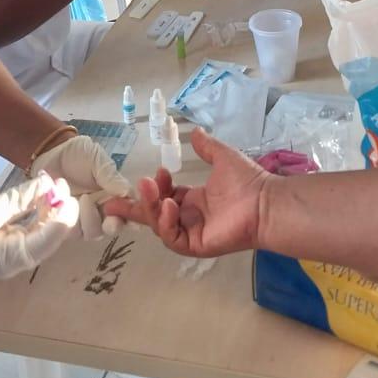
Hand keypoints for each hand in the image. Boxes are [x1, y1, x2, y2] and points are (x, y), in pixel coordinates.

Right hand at [0, 174, 77, 282]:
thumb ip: (18, 199)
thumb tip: (45, 184)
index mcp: (9, 259)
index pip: (45, 243)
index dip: (61, 221)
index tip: (70, 198)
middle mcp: (15, 259)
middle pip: (47, 237)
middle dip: (58, 211)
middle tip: (62, 184)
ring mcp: (12, 251)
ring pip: (40, 230)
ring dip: (50, 208)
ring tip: (55, 184)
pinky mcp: (8, 240)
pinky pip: (29, 226)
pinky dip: (37, 210)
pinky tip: (42, 192)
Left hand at [31, 135, 132, 239]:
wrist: (49, 152)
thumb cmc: (76, 154)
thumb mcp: (97, 160)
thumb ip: (111, 177)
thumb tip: (129, 194)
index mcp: (113, 195)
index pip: (127, 211)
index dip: (131, 217)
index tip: (129, 216)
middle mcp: (100, 210)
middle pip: (112, 228)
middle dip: (113, 226)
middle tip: (110, 219)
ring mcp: (81, 218)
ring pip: (92, 232)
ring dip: (90, 220)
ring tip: (83, 198)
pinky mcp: (63, 223)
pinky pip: (70, 231)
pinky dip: (70, 218)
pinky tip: (66, 201)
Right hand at [103, 128, 271, 257]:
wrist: (264, 201)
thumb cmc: (247, 181)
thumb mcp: (222, 157)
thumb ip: (207, 147)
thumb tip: (195, 132)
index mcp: (195, 201)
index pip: (165, 198)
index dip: (155, 188)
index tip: (157, 173)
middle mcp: (190, 218)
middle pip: (154, 215)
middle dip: (133, 208)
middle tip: (112, 202)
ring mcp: (192, 233)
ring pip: (159, 225)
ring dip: (149, 207)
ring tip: (148, 187)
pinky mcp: (196, 245)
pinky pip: (173, 238)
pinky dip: (165, 223)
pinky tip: (169, 205)